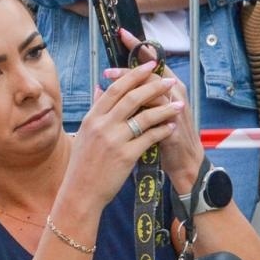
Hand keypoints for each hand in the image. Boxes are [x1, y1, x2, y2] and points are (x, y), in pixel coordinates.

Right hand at [67, 58, 181, 206]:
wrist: (81, 193)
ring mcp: (114, 140)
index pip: (116, 88)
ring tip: (179, 104)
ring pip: (145, 116)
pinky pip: (150, 138)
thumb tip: (102, 87)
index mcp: (92, 117)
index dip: (134, 74)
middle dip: (154, 86)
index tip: (149, 66)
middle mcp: (102, 125)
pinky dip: (163, 130)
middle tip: (169, 81)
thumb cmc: (83, 165)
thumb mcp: (85, 133)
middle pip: (132, 97)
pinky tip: (171, 127)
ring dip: (165, 108)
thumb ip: (95, 109)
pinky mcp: (125, 156)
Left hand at [114, 28, 202, 189]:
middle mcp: (174, 94)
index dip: (138, 48)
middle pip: (152, 72)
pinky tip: (125, 108)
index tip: (122, 35)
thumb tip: (105, 86)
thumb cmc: (163, 138)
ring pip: (154, 90)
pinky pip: (158, 114)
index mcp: (167, 88)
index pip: (152, 63)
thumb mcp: (145, 115)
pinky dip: (140, 109)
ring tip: (110, 79)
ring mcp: (175, 109)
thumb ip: (132, 99)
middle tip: (110, 62)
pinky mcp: (173, 128)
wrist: (184, 163)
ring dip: (132, 84)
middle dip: (131, 65)